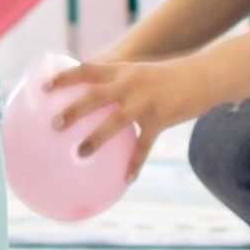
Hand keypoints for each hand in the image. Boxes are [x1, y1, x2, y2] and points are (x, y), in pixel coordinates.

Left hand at [46, 56, 214, 182]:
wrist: (206, 75)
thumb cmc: (170, 76)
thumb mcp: (141, 72)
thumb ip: (119, 83)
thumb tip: (94, 101)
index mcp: (122, 70)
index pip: (87, 70)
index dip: (64, 78)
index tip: (43, 88)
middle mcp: (130, 83)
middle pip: (95, 96)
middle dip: (73, 110)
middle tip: (53, 124)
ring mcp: (146, 101)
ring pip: (115, 122)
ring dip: (95, 139)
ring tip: (78, 154)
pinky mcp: (161, 118)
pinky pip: (144, 146)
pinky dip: (134, 163)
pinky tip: (125, 180)